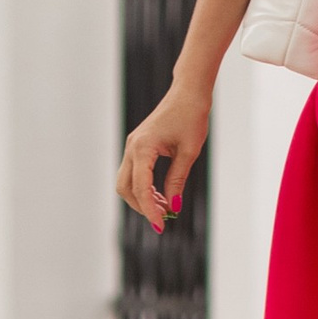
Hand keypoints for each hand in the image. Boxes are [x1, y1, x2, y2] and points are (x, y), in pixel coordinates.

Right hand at [117, 82, 210, 229]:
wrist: (189, 92)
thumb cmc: (191, 117)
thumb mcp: (189, 152)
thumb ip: (177, 180)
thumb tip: (173, 206)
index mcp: (143, 148)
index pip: (141, 188)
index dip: (150, 210)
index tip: (161, 226)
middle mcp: (132, 147)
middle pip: (125, 188)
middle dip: (141, 206)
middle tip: (163, 219)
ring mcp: (133, 145)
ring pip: (127, 181)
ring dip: (143, 198)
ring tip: (166, 208)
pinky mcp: (138, 145)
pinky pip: (134, 172)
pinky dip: (144, 186)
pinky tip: (161, 194)